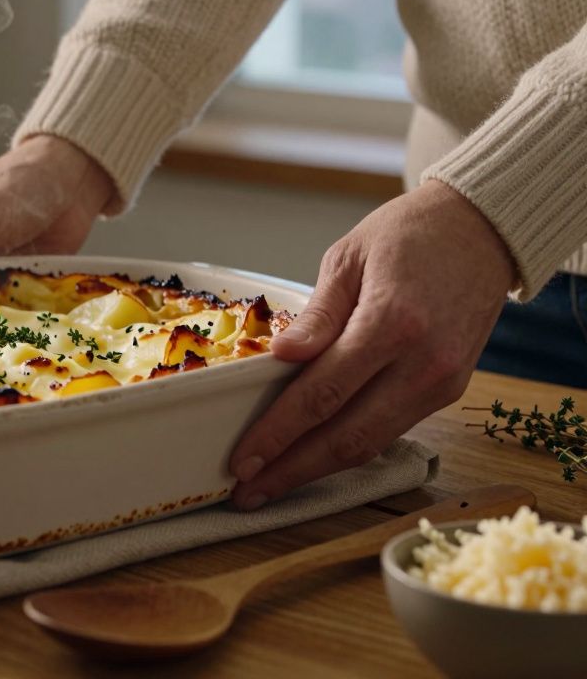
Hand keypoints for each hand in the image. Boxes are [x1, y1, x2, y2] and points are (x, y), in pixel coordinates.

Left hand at [228, 179, 515, 509]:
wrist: (481, 231)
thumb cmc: (410, 235)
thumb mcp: (348, 258)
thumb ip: (317, 316)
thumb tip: (280, 357)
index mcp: (392, 324)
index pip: (323, 394)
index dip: (279, 433)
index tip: (242, 459)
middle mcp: (424, 364)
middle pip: (348, 436)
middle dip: (291, 470)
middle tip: (245, 491)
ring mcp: (442, 383)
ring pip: (371, 444)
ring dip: (317, 470)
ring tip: (270, 484)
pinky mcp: (450, 391)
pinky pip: (390, 430)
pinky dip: (348, 448)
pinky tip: (312, 456)